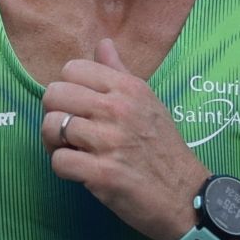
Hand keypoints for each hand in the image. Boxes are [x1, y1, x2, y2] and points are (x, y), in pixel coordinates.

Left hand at [40, 37, 206, 239]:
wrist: (187, 196)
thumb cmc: (164, 150)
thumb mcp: (149, 102)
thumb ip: (120, 72)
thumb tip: (102, 43)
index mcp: (129, 88)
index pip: (72, 69)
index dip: (68, 89)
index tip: (78, 108)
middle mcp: (118, 109)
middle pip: (54, 94)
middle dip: (54, 114)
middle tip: (68, 132)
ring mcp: (109, 142)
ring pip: (52, 126)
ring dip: (54, 143)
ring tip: (72, 151)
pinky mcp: (102, 174)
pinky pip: (58, 161)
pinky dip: (62, 168)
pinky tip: (78, 172)